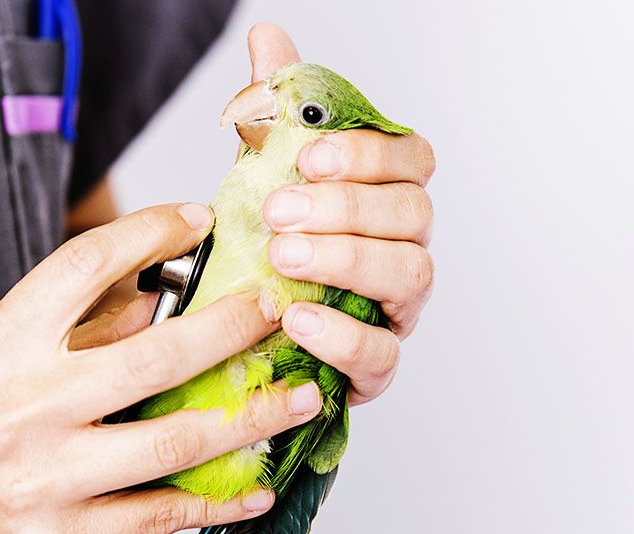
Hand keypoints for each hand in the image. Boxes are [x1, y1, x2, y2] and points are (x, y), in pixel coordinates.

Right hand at [0, 203, 322, 533]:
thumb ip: (68, 327)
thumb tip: (150, 297)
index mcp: (1, 344)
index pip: (85, 265)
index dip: (150, 232)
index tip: (198, 219)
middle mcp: (26, 404)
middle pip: (155, 354)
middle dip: (233, 327)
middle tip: (278, 310)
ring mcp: (48, 475)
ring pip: (176, 439)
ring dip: (252, 417)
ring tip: (302, 398)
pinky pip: (159, 514)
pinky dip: (219, 501)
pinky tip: (257, 487)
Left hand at [249, 23, 435, 404]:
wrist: (250, 330)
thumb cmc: (270, 249)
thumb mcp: (264, 178)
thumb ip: (276, 113)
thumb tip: (268, 37)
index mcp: (386, 199)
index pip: (412, 161)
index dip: (367, 155)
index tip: (308, 157)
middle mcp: (404, 250)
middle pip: (414, 216)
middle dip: (346, 208)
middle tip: (278, 210)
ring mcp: (396, 310)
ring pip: (409, 276)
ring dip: (345, 260)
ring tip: (283, 257)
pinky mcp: (374, 366)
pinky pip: (382, 355)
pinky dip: (342, 336)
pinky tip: (297, 320)